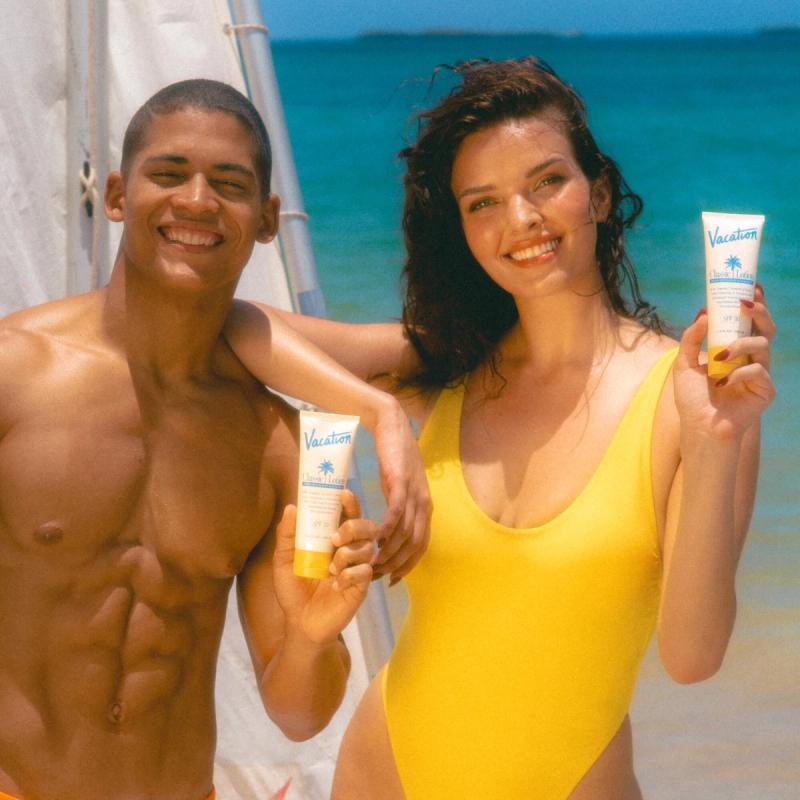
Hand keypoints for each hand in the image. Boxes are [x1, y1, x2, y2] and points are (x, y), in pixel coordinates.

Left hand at [272, 490, 379, 644]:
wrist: (300, 622)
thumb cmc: (293, 589)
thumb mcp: (283, 560)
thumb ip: (286, 535)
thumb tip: (291, 507)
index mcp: (332, 539)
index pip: (347, 514)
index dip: (350, 502)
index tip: (343, 493)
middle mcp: (349, 549)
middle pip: (367, 526)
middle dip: (354, 526)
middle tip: (335, 537)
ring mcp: (357, 567)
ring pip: (367, 548)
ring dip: (347, 555)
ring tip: (331, 568)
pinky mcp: (362, 586)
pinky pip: (365, 571)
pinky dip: (350, 575)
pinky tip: (336, 585)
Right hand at [370, 396, 431, 583]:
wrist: (391, 426)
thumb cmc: (392, 458)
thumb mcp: (398, 488)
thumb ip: (398, 508)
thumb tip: (388, 530)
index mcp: (425, 507)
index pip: (422, 545)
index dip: (409, 565)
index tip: (393, 580)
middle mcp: (424, 503)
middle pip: (415, 544)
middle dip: (397, 564)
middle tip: (378, 576)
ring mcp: (414, 493)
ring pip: (406, 532)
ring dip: (389, 551)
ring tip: (372, 563)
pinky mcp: (400, 481)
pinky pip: (397, 511)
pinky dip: (388, 528)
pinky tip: (375, 539)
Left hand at [674, 285, 775, 439]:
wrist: (698, 427)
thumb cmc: (692, 397)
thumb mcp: (683, 363)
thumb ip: (691, 338)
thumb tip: (703, 313)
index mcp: (734, 350)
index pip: (748, 322)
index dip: (753, 303)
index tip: (752, 285)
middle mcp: (750, 358)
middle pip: (765, 328)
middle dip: (758, 312)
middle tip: (746, 303)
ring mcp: (760, 374)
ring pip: (763, 345)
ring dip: (741, 344)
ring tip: (720, 354)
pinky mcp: (765, 390)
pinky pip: (759, 371)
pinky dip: (739, 373)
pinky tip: (723, 383)